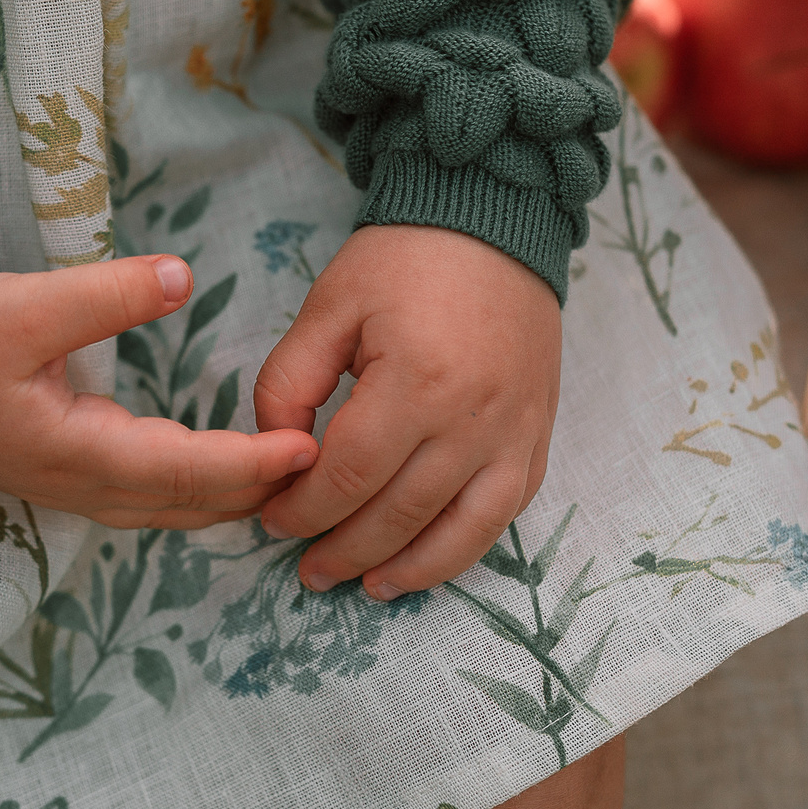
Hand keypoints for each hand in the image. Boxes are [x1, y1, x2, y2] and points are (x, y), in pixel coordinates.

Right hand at [0, 256, 317, 528]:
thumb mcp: (24, 306)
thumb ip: (105, 295)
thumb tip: (181, 277)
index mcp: (79, 454)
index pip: (188, 471)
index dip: (254, 464)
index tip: (310, 449)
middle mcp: (85, 488)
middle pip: (193, 506)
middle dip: (261, 491)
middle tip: (332, 464)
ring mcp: (77, 492)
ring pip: (176, 511)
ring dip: (235, 498)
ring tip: (295, 473)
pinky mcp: (71, 480)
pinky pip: (155, 501)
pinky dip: (202, 493)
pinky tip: (232, 473)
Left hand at [254, 225, 559, 598]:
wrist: (495, 221)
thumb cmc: (405, 259)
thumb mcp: (327, 307)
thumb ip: (289, 383)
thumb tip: (278, 454)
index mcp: (413, 382)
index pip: (346, 477)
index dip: (302, 510)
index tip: (271, 519)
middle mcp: (471, 420)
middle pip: (398, 515)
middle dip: (343, 550)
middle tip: (306, 569)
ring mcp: (513, 433)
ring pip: (459, 531)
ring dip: (407, 569)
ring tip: (364, 586)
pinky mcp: (536, 435)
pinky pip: (505, 513)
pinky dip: (463, 548)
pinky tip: (426, 562)